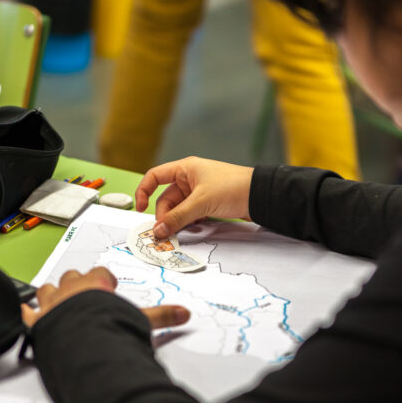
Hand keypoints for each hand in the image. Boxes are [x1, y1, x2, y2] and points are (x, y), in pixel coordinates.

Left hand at [21, 267, 190, 328]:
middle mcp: (70, 289)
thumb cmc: (108, 326)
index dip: (104, 280)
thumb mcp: (139, 320)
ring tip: (58, 301)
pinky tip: (24, 312)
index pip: (99, 273)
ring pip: (47, 289)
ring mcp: (50, 304)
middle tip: (84, 295)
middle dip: (76, 284)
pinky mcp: (36, 321)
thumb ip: (161, 316)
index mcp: (94, 284)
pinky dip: (25, 312)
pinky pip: (25, 311)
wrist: (81, 342)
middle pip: (71, 277)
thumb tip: (185, 315)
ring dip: (52, 294)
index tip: (108, 288)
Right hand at [135, 156, 253, 238]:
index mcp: (185, 169)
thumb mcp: (201, 203)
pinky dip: (190, 222)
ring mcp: (199, 192)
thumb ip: (177, 218)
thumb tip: (158, 231)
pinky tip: (196, 228)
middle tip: (165, 233)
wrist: (260, 195)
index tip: (141, 209)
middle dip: (165, 215)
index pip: (154, 177)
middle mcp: (190, 178)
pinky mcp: (208, 203)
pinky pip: (191, 214)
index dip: (144, 192)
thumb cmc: (233, 188)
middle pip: (166, 199)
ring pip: (179, 209)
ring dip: (178, 221)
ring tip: (181, 232)